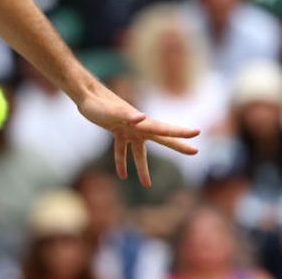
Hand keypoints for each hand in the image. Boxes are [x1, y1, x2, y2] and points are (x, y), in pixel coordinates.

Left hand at [77, 82, 199, 186]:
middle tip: (196, 152)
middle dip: (177, 146)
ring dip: (142, 168)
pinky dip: (121, 161)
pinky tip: (122, 175)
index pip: (163, 129)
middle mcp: (137, 125)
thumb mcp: (110, 111)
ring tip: (147, 186)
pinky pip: (121, 149)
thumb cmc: (97, 103)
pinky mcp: (116, 130)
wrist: (84, 95)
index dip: (180, 132)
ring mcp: (127, 128)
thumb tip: (142, 117)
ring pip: (139, 152)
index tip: (197, 132)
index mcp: (140, 121)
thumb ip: (126, 114)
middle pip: (161, 138)